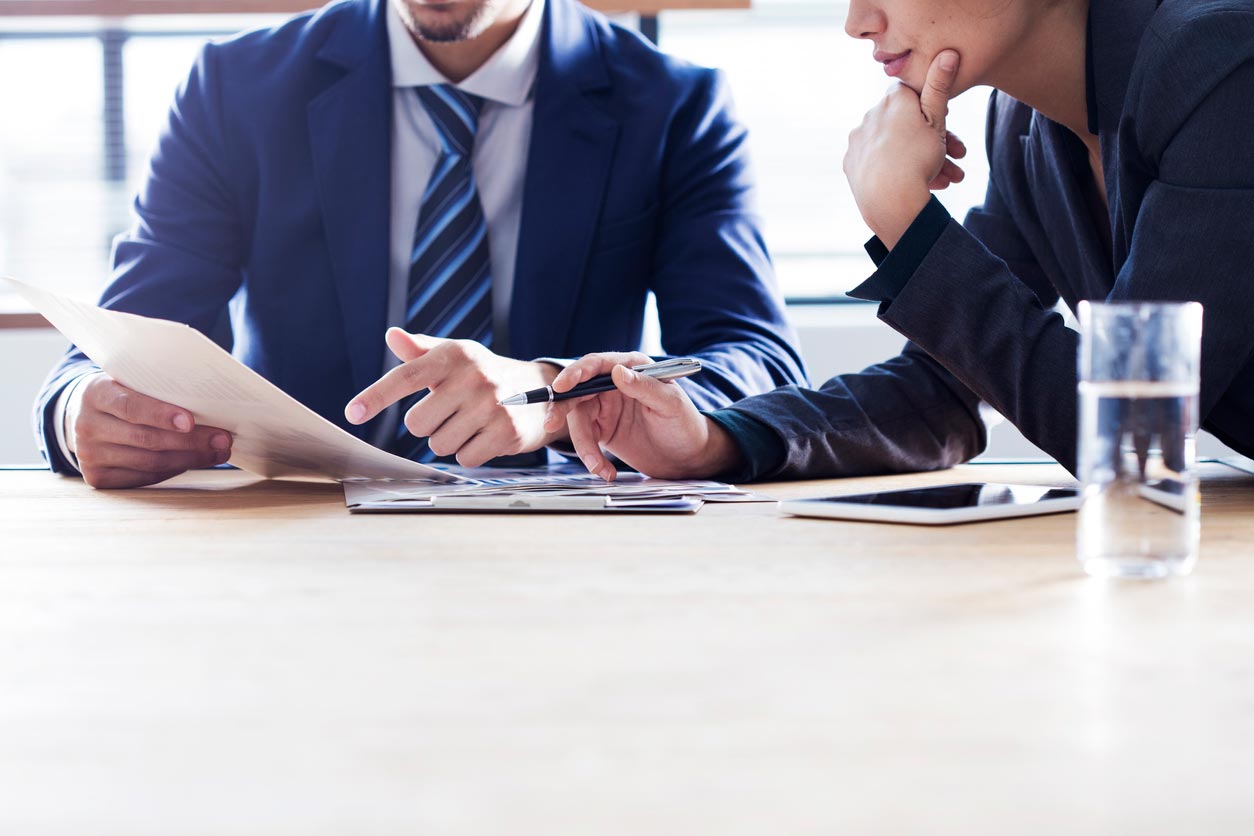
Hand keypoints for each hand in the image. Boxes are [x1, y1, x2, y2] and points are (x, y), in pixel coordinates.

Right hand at [69, 374, 232, 488]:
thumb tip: (210, 405)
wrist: (88, 414)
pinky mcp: (97, 477)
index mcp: (95, 393)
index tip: (190, 421)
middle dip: (191, 441)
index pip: (131, 407)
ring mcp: (89, 455)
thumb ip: (159, 390)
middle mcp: (86, 425)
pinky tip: (193, 461)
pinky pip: (145, 477)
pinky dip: (174, 470)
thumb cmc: (125, 394)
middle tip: (223, 439)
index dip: (161, 415)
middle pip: (146, 439)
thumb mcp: (133, 382)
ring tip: (218, 452)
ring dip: (190, 459)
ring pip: (150, 462)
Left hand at [345, 328, 564, 466]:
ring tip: (471, 423)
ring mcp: (493, 405)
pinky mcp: (507, 432)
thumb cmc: (484, 374)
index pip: (406, 376)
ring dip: (449, 440)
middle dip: (429, 425)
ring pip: (440, 444)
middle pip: (417, 424)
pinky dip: (471, 453)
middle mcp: (474, 377)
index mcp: (454, 355)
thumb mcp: (455, 357)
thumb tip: (392, 336)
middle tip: (450, 413)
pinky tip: (486, 435)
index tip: (353, 413)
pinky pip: (465, 458)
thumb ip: (420, 351)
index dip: (376, 395)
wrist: (541, 390)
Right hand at [541, 351, 744, 480]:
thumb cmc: (686, 426)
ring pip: (578, 419)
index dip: (577, 373)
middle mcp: (615, 384)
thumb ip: (644, 386)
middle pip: (578, 391)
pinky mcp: (602, 429)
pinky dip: (590, 456)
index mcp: (632, 367)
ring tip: (599, 467)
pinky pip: (585, 439)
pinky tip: (605, 471)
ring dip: (583, 444)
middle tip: (551, 423)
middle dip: (562, 407)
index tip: (561, 386)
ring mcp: (606, 406)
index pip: (597, 364)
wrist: (688, 458)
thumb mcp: (670, 405)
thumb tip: (617, 372)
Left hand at [844, 49, 964, 247]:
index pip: (913, 94)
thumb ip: (940, 87)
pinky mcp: (852, 163)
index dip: (932, 108)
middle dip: (937, 142)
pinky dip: (898, 171)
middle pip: (907, 124)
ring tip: (949, 178)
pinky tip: (920, 185)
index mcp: (892, 99)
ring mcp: (858, 140)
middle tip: (959, 159)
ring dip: (925, 161)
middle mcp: (871, 114)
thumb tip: (948, 52)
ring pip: (897, 147)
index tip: (946, 124)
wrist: (890, 199)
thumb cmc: (919, 157)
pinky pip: (879, 163)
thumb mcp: (937, 120)